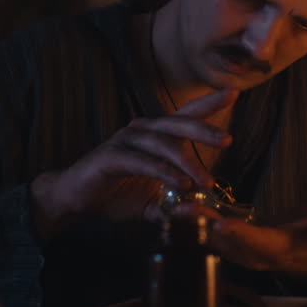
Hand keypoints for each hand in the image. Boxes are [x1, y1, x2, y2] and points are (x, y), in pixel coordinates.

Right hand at [31, 89, 236, 242]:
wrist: (73, 200)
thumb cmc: (114, 195)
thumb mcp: (151, 204)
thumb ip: (175, 205)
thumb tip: (202, 212)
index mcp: (155, 136)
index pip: (185, 116)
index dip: (208, 104)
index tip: (233, 93)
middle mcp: (142, 132)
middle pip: (178, 123)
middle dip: (203, 130)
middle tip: (227, 139)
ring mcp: (125, 141)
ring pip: (162, 144)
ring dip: (186, 162)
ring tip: (204, 181)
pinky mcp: (111, 156)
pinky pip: (143, 161)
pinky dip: (163, 171)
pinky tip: (179, 182)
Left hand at [175, 204, 306, 277]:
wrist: (306, 250)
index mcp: (277, 248)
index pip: (258, 243)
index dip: (241, 235)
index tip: (223, 225)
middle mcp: (254, 254)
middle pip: (227, 243)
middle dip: (206, 229)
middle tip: (186, 211)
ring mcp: (240, 250)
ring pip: (214, 240)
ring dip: (195, 226)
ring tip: (177, 207)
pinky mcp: (231, 243)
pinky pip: (210, 234)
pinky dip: (195, 223)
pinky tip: (178, 207)